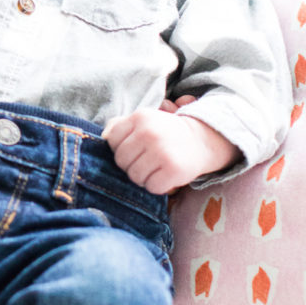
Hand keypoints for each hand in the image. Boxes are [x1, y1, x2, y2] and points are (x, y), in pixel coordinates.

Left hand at [102, 108, 237, 194]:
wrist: (201, 139)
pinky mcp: (173, 169)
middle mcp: (149, 133)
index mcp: (140, 117)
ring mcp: (161, 151)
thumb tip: (104, 136)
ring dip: (144, 177)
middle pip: (121, 161)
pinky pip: (152, 187)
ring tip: (156, 168)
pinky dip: (157, 186)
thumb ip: (121, 125)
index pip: (112, 140)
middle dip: (131, 165)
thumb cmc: (166, 132)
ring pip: (135, 176)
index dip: (120, 148)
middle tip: (146, 161)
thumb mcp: (145, 120)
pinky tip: (165, 175)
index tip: (134, 149)